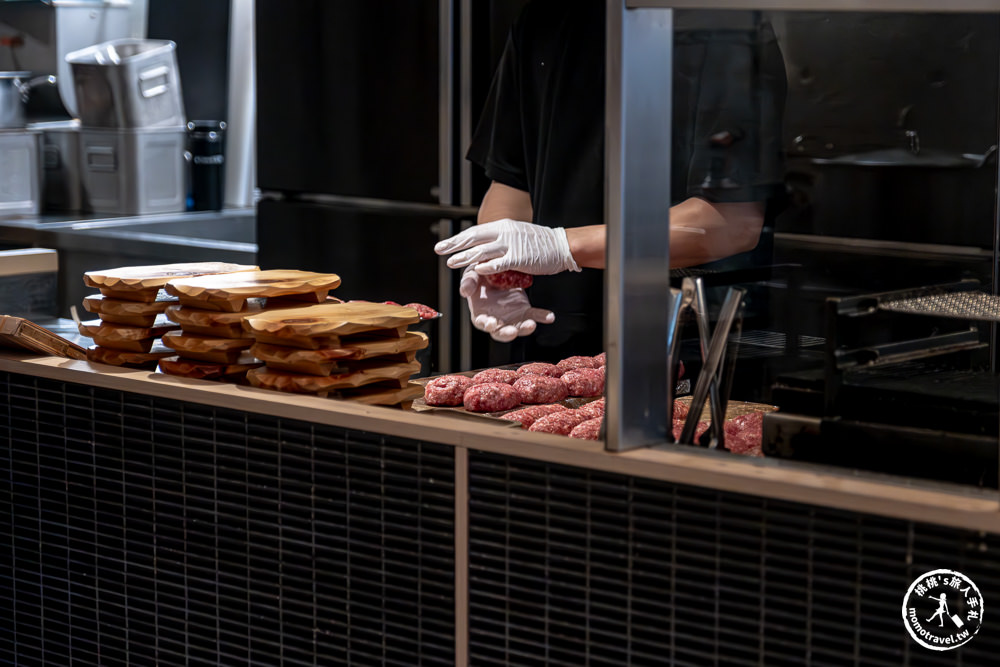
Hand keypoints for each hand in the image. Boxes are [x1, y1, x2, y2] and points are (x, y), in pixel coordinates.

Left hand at [435, 219, 580, 275]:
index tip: (443, 244)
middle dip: (455, 245)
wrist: (561, 245)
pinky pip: (499, 263)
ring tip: (451, 263)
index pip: (475, 232)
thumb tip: (483, 246)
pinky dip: (487, 267)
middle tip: (439, 250)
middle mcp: (504, 233)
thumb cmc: (539, 243)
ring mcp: (511, 245)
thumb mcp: (516, 235)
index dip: (458, 239)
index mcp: (502, 226)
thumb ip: (500, 240)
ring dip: (465, 257)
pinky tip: (476, 271)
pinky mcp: (520, 258)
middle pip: (474, 238)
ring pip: (483, 251)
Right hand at [460, 267, 554, 341]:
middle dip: (507, 333)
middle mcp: (497, 320)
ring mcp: (512, 318)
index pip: (482, 323)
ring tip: (532, 324)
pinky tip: (549, 317)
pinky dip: (542, 317)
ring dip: (525, 328)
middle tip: (513, 332)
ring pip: (518, 328)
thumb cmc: (481, 275)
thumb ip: (468, 282)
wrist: (499, 269)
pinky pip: (534, 316)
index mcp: (481, 314)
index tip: (491, 324)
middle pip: (501, 332)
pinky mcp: (525, 312)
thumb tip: (464, 291)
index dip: (486, 324)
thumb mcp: (473, 275)